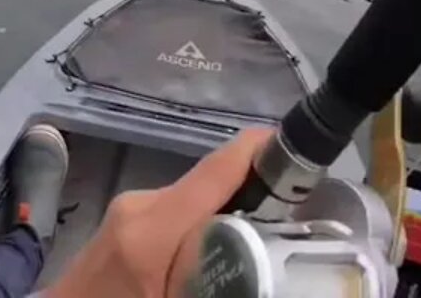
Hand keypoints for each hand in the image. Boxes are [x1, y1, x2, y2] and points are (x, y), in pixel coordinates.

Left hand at [44, 128, 271, 297]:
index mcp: (151, 232)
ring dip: (226, 212)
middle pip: (207, 186)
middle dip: (252, 191)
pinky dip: (201, 223)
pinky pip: (174, 212)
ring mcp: (127, 211)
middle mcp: (138, 208)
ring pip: (191, 200)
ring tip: (266, 233)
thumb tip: (254, 269)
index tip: (293, 142)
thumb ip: (216, 279)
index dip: (254, 151)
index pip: (212, 175)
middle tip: (297, 210)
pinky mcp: (123, 221)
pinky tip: (220, 248)